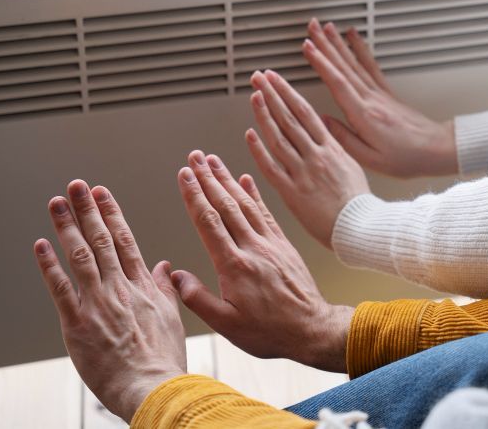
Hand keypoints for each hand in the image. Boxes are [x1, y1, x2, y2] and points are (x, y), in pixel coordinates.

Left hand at [33, 180, 186, 422]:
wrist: (152, 388)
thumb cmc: (163, 359)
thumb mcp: (172, 318)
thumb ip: (164, 289)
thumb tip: (161, 266)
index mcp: (143, 286)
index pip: (124, 240)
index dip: (111, 213)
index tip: (102, 193)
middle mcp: (120, 288)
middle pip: (100, 240)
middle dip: (87, 210)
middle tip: (76, 186)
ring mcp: (98, 304)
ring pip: (79, 256)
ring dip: (66, 227)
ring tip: (57, 203)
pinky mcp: (77, 323)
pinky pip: (60, 288)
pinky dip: (49, 265)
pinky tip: (41, 244)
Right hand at [173, 152, 353, 371]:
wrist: (312, 329)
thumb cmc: (269, 331)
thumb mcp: (227, 324)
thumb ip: (198, 299)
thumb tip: (175, 276)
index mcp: (234, 265)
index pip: (209, 222)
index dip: (194, 195)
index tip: (184, 174)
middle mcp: (252, 247)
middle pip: (225, 205)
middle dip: (208, 178)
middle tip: (195, 156)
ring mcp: (270, 243)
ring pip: (245, 204)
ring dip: (228, 179)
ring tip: (214, 160)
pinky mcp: (284, 245)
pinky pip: (266, 213)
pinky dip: (255, 194)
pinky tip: (246, 179)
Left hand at [246, 68, 369, 247]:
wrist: (360, 228)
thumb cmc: (358, 203)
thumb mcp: (352, 165)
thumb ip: (336, 146)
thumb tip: (325, 130)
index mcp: (331, 148)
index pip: (305, 112)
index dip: (287, 92)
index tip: (275, 79)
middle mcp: (316, 156)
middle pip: (290, 118)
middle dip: (272, 94)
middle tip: (259, 77)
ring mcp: (303, 173)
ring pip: (279, 138)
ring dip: (264, 115)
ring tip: (254, 96)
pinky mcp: (293, 192)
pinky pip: (272, 168)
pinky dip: (259, 150)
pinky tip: (250, 134)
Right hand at [303, 18, 457, 177]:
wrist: (436, 149)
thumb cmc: (406, 157)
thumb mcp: (370, 159)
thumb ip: (343, 138)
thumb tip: (322, 120)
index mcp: (364, 115)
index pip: (338, 82)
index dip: (321, 62)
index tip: (308, 47)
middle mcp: (372, 99)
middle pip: (344, 66)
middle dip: (326, 44)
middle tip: (312, 27)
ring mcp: (380, 93)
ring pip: (355, 62)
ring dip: (339, 43)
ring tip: (327, 27)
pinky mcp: (387, 93)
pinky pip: (370, 66)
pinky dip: (360, 49)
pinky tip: (354, 38)